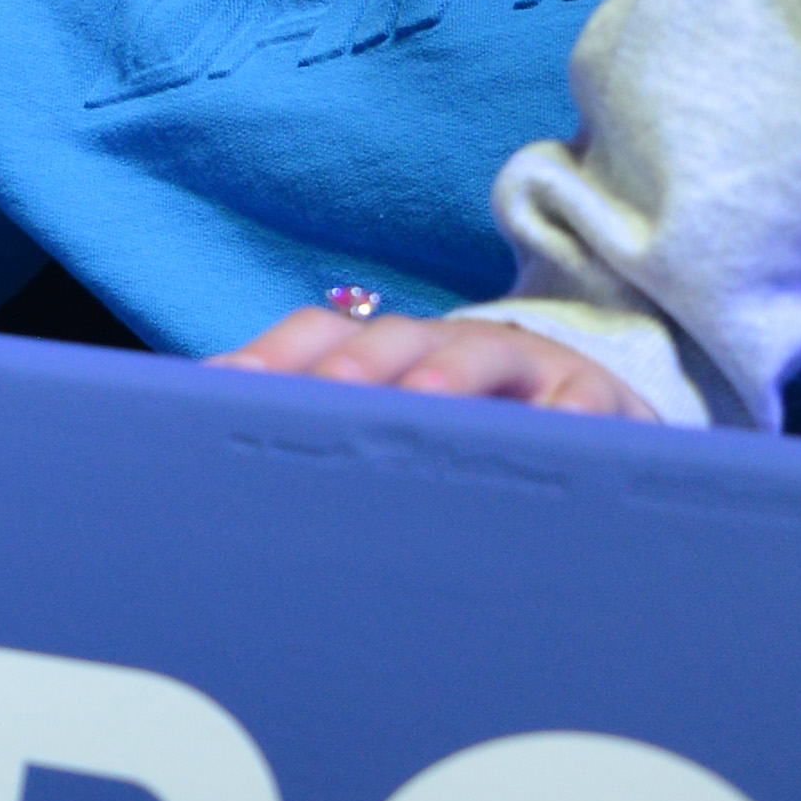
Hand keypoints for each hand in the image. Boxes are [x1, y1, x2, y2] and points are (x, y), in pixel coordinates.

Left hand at [213, 303, 659, 419]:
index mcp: (388, 357)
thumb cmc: (464, 442)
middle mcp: (447, 351)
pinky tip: (553, 430)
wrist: (590, 427)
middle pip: (394, 339)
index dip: (276, 355)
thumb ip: (320, 442)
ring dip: (450, 374)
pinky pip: (585, 399)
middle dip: (355, 361)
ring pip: (482, 355)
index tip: (226, 387)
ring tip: (425, 400)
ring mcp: (524, 368)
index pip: (322, 334)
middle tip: (322, 392)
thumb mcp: (395, 436)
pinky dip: (570, 413)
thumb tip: (206, 466)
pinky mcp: (594, 399)